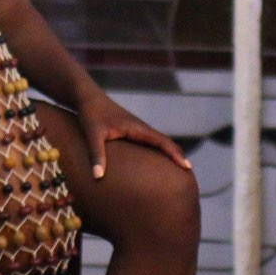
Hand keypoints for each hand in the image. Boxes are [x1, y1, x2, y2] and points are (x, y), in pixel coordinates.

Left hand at [74, 92, 191, 178]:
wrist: (86, 97)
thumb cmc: (90, 114)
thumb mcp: (92, 134)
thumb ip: (96, 155)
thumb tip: (98, 177)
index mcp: (137, 128)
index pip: (162, 141)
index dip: (175, 154)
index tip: (187, 167)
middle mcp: (140, 128)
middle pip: (165, 143)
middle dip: (177, 156)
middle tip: (189, 175)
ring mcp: (136, 129)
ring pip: (158, 142)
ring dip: (169, 154)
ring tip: (179, 171)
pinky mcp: (130, 131)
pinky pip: (149, 143)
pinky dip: (159, 152)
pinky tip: (157, 163)